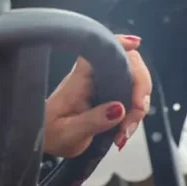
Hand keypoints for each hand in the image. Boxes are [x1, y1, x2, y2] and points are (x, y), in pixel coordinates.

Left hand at [44, 35, 152, 157]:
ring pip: (134, 86)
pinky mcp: (108, 98)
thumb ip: (92, 121)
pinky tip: (122, 132)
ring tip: (123, 133)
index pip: (99, 51)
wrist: (46, 141)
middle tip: (133, 118)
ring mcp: (102, 87)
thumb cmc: (50, 134)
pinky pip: (130, 100)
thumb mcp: (69, 133)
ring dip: (137, 110)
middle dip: (139, 91)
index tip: (134, 44)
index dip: (118, 44)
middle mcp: (92, 79)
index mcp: (79, 80)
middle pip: (128, 66)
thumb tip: (118, 109)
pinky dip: (133, 116)